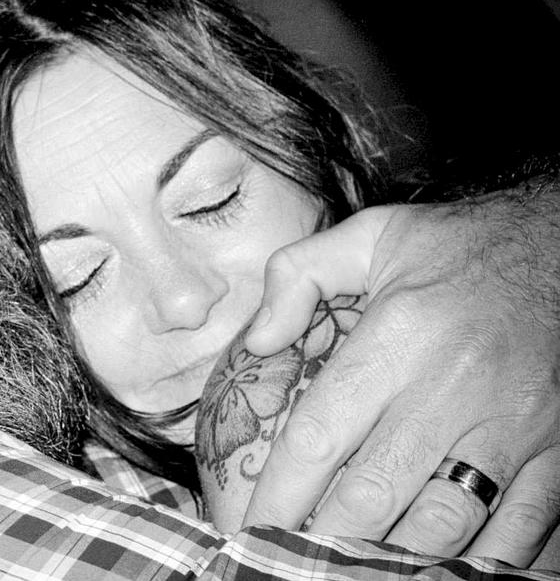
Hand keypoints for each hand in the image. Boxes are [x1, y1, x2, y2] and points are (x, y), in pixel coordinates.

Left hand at [241, 186, 559, 565]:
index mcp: (400, 335)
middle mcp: (454, 386)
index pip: (321, 435)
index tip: (253, 524)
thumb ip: (298, 275)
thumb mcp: (370, 236)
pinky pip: (520, 527)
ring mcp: (514, 424)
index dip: (281, 492)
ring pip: (444, 523)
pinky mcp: (559, 447)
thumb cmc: (458, 247)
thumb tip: (257, 339)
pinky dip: (478, 561)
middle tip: (290, 558)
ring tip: (350, 568)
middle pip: (375, 492)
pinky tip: (436, 570)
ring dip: (392, 557)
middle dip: (326, 537)